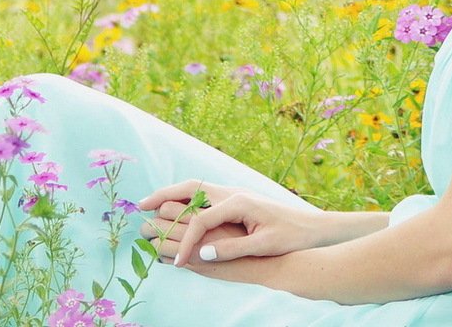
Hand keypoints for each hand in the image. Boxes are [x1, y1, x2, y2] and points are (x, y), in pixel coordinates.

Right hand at [136, 180, 320, 266]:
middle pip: (189, 189)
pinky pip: (203, 195)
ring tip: (151, 204)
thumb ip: (231, 248)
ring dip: (172, 194)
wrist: (311, 226)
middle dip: (163, 196)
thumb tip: (200, 254)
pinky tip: (176, 209)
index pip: (200, 220)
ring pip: (195, 188)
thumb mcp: (263, 245)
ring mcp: (233, 193)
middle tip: (140, 206)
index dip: (186, 242)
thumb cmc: (290, 235)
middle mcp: (232, 193)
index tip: (179, 263)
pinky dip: (185, 198)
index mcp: (237, 202)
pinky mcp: (235, 199)